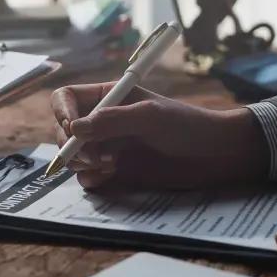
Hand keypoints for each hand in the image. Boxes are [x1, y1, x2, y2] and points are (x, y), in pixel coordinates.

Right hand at [49, 85, 266, 188]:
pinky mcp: (113, 172)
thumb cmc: (187, 125)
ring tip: (109, 166)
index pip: (66, 98)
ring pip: (72, 155)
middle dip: (71, 144)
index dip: (62, 112)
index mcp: (107, 97)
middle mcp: (102, 121)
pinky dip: (90, 179)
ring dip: (81, 162)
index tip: (72, 128)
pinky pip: (86, 177)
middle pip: (63, 130)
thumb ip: (112, 120)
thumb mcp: (151, 115)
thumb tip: (75, 129)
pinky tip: (110, 177)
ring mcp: (106, 147)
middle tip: (94, 157)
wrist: (214, 155)